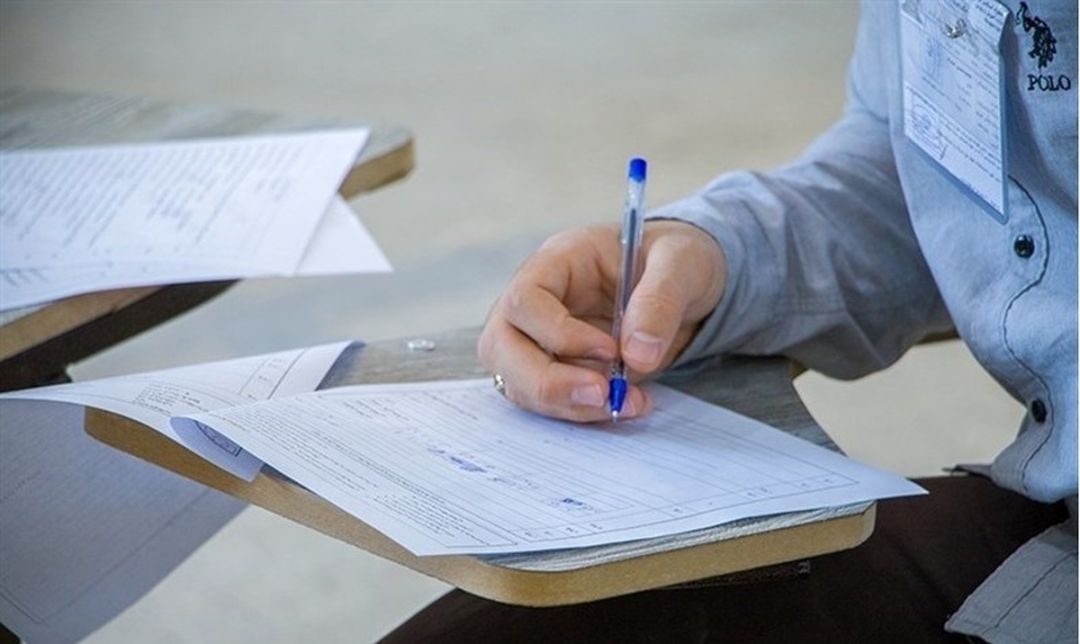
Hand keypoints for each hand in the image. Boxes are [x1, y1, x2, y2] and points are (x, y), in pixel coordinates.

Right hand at [478, 220, 726, 421]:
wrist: (684, 285)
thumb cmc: (674, 259)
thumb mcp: (681, 261)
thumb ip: (661, 300)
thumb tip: (636, 355)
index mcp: (558, 261)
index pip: (524, 300)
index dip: (558, 333)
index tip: (610, 351)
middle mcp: (537, 301)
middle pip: (501, 347)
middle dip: (548, 383)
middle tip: (604, 397)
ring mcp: (540, 338)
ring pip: (518, 382)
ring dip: (568, 405)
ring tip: (625, 404)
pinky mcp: (557, 370)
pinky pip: (549, 400)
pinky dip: (582, 413)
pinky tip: (625, 406)